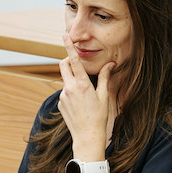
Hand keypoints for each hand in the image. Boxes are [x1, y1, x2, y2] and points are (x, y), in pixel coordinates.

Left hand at [59, 34, 114, 161]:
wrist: (88, 136)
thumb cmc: (99, 116)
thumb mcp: (104, 95)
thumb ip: (104, 77)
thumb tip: (110, 64)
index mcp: (82, 84)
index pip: (73, 61)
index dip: (69, 47)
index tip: (64, 36)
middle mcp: (69, 88)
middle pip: (63, 65)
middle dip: (67, 60)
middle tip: (75, 62)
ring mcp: (63, 96)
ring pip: (65, 80)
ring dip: (72, 80)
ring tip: (85, 94)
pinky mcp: (60, 103)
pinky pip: (65, 91)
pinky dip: (71, 92)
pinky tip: (80, 104)